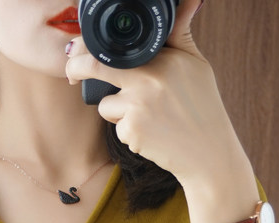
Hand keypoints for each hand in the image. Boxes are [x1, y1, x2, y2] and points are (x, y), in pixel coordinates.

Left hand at [65, 0, 249, 190]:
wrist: (207, 151)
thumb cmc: (202, 106)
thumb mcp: (196, 64)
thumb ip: (179, 34)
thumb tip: (188, 0)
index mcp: (162, 60)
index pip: (115, 48)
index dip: (89, 48)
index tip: (78, 50)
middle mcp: (147, 81)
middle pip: (95, 68)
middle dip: (76, 69)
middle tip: (71, 73)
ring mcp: (137, 108)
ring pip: (105, 105)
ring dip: (116, 110)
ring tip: (147, 115)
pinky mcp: (131, 132)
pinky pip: (116, 127)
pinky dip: (128, 131)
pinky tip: (151, 133)